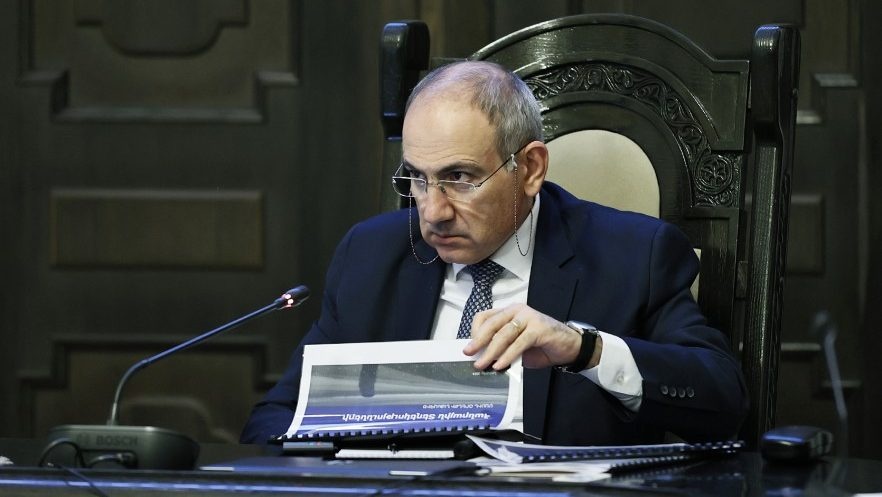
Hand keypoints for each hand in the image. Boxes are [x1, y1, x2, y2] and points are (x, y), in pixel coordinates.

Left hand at [462, 303, 598, 370]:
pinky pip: (519, 343)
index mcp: (509, 312)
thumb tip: (482, 358)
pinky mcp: (538, 328)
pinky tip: (500, 365)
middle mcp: (517, 311)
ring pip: (504, 334)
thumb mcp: (516, 345)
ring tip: (482, 364)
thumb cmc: (541, 345)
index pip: (485, 317)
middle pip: (491, 324)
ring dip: (491, 351)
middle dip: (478, 340)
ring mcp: (528, 317)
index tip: (470, 347)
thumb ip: (502, 347)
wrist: (569, 347)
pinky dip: (508, 355)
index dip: (475, 331)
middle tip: (469, 353)